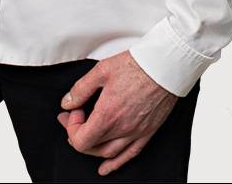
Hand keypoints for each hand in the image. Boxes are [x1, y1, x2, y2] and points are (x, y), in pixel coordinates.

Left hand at [55, 50, 179, 175]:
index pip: (80, 139)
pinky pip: (130, 155)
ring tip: (85, 136)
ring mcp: (136, 132)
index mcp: (107, 115)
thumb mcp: (101, 70)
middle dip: (77, 133)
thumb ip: (81, 89)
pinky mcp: (147, 132)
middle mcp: (121, 128)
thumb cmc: (137, 65)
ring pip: (108, 154)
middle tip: (74, 117)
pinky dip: (116, 164)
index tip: (75, 110)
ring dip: (93, 149)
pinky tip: (106, 167)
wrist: (164, 66)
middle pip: (92, 147)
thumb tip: (67, 102)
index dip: (71, 126)